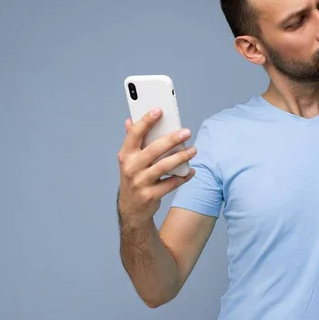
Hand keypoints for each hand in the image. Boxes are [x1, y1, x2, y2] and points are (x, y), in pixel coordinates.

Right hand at [117, 108, 196, 226]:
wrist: (132, 209)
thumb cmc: (133, 178)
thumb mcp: (128, 160)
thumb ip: (131, 141)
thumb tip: (130, 120)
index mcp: (125, 155)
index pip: (134, 134)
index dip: (146, 121)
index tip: (159, 110)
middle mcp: (131, 168)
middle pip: (153, 150)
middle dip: (172, 139)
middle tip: (186, 131)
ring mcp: (140, 183)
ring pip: (164, 167)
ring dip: (181, 157)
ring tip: (193, 150)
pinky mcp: (150, 196)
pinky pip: (170, 184)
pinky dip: (182, 177)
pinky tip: (191, 171)